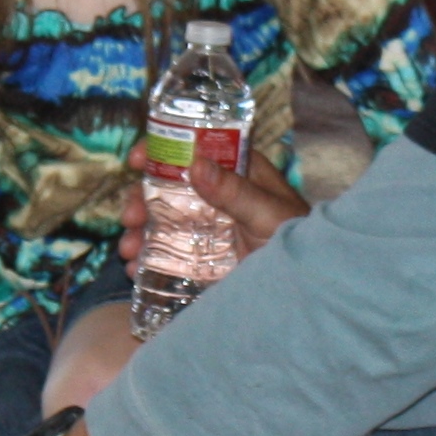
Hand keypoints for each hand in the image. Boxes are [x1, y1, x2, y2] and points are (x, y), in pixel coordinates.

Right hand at [119, 143, 311, 268]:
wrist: (306, 285)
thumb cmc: (297, 238)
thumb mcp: (268, 213)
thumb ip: (235, 191)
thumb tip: (195, 163)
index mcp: (236, 171)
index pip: (194, 149)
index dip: (161, 149)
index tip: (137, 159)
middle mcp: (217, 194)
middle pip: (168, 187)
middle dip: (141, 200)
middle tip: (129, 218)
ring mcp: (207, 225)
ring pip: (163, 219)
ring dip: (139, 232)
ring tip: (129, 252)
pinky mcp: (202, 255)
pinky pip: (169, 251)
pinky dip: (148, 257)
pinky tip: (136, 268)